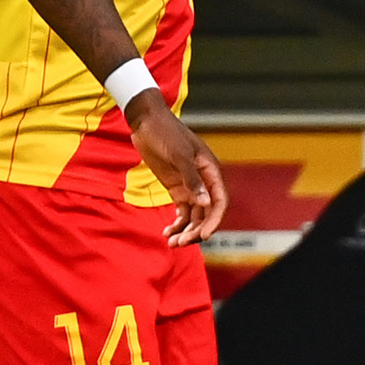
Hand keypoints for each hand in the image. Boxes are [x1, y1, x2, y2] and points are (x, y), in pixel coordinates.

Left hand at [125, 93, 227, 245]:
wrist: (146, 122)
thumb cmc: (165, 133)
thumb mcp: (178, 154)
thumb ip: (192, 178)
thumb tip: (206, 202)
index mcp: (211, 171)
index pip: (219, 201)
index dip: (214, 220)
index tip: (203, 235)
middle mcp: (204, 181)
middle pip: (207, 213)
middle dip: (196, 230)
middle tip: (180, 242)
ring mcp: (190, 186)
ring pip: (194, 215)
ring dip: (186, 230)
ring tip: (172, 242)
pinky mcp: (176, 188)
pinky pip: (182, 212)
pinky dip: (177, 224)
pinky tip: (167, 233)